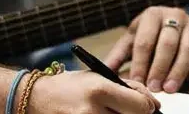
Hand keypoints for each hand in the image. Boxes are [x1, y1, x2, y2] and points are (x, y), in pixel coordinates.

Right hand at [31, 71, 159, 113]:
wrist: (36, 99)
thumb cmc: (69, 86)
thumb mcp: (97, 77)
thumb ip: (127, 88)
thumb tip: (153, 103)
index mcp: (99, 90)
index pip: (140, 106)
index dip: (148, 107)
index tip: (148, 106)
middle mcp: (92, 112)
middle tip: (130, 110)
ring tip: (110, 111)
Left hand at [104, 6, 188, 92]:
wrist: (169, 18)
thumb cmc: (148, 34)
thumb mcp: (131, 40)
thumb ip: (118, 56)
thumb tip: (101, 72)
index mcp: (152, 14)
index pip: (145, 40)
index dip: (140, 63)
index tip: (137, 81)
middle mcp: (175, 15)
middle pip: (167, 44)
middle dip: (159, 68)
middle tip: (153, 88)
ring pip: (187, 50)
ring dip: (178, 72)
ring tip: (169, 89)